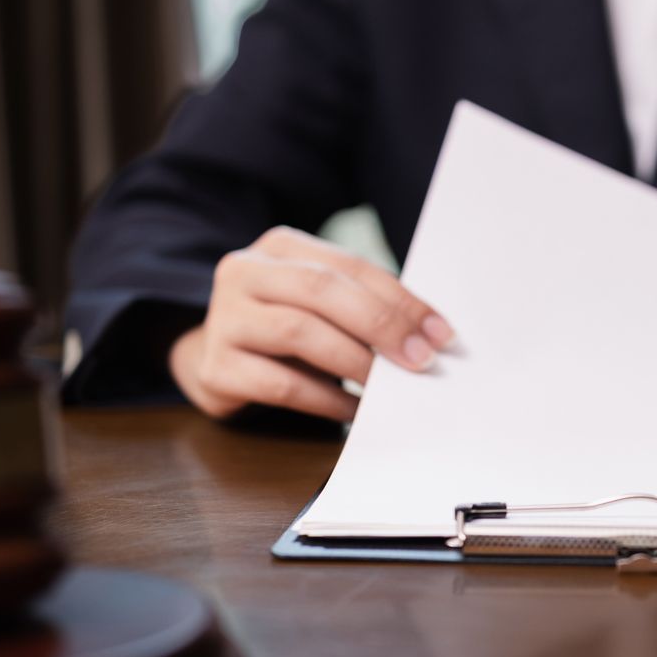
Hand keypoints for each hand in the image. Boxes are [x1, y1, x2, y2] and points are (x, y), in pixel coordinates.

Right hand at [168, 226, 453, 421]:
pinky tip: (354, 409)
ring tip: (388, 387)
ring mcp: (224, 318)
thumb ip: (362, 307)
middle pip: (322, 290)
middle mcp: (244, 272)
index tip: (441, 334)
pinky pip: (281, 384)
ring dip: (355, 362)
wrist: (216, 359)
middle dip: (381, 325)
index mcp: (280, 247)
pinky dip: (326, 400)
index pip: (350, 266)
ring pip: (299, 331)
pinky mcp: (216, 368)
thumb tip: (428, 337)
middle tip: (421, 360)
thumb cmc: (284, 328)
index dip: (400, 299)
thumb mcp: (319, 305)